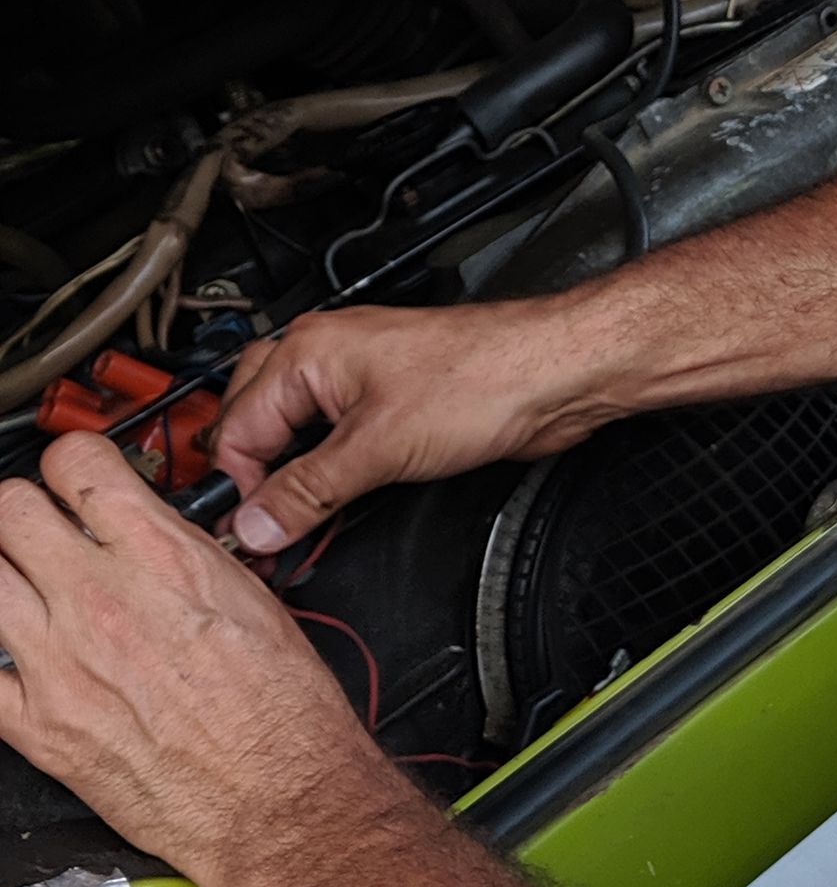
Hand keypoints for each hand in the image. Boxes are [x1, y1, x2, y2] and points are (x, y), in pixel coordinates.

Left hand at [0, 434, 397, 886]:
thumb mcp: (251, 598)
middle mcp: (100, 600)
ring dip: (1, 574)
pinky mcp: (37, 724)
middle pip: (6, 509)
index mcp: (161, 559)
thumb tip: (151, 534)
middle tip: (35, 529)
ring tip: (23, 587)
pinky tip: (11, 656)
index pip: (75, 464)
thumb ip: (185, 555)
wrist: (277, 800)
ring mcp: (59, 661)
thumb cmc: (281, 712)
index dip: (69, 463)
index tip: (72, 478)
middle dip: (19, 510)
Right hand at [215, 294, 628, 554]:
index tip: (243, 534)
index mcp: (308, 352)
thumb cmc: (483, 377)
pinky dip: (322, 472)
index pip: (238, 428)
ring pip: (295, 433)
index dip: (236, 487)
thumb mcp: (379, 447)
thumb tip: (257, 522)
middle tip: (256, 534)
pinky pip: (334, 441)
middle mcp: (327, 358)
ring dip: (286, 477)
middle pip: (254, 423)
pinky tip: (327, 500)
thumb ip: (309, 490)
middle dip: (250, 479)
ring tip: (284, 525)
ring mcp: (359, 380)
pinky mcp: (391, 405)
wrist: (551, 374)